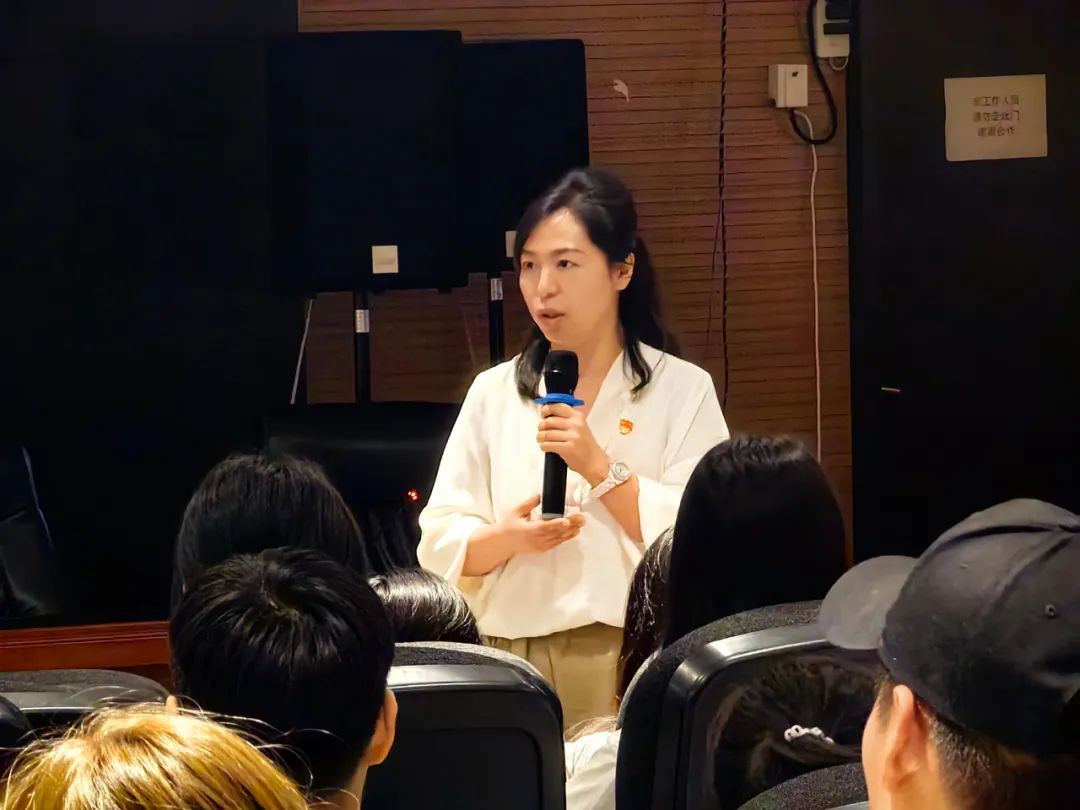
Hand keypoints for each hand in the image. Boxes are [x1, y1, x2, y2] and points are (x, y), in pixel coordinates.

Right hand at [463, 495, 585, 575]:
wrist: (503, 543)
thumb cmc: (509, 525)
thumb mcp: (516, 512)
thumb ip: (529, 504)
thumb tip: (540, 495)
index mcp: (528, 530)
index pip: (544, 527)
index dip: (556, 525)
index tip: (566, 521)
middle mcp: (535, 540)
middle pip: (555, 533)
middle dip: (570, 526)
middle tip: (582, 518)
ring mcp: (540, 546)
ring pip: (558, 539)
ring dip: (571, 532)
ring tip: (581, 523)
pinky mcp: (542, 549)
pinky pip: (556, 543)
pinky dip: (566, 537)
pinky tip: (575, 531)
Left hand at [537, 404, 609, 484]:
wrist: (594, 462)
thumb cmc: (585, 445)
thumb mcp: (579, 426)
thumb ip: (565, 419)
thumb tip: (546, 414)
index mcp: (578, 417)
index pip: (558, 407)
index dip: (547, 409)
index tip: (543, 413)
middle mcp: (576, 425)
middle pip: (549, 421)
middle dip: (541, 426)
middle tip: (541, 430)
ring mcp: (573, 436)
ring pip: (546, 434)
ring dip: (540, 437)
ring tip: (542, 440)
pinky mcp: (568, 448)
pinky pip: (548, 445)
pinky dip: (544, 446)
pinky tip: (546, 447)